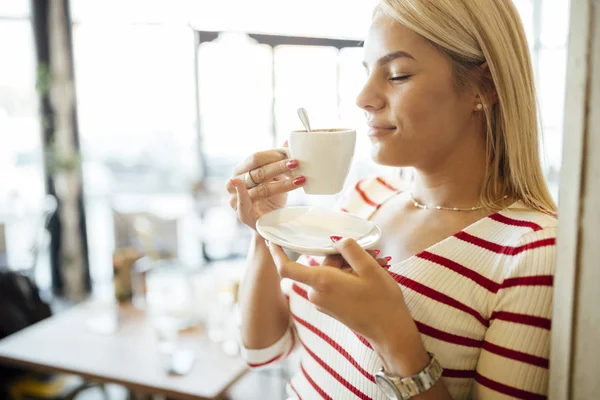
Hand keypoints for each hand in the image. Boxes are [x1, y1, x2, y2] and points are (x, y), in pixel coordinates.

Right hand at [226, 144, 305, 229]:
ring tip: (300, 179)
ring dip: (283, 184)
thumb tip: (288, 141)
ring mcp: (236, 197)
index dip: (274, 155)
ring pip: (262, 188)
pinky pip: (244, 203)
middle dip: (280, 167)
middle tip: (297, 163)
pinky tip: (252, 187)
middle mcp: (235, 180)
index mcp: (242, 169)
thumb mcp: (275, 176)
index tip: (292, 153)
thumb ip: (277, 160)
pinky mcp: (241, 213)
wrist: (268, 221)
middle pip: (259, 171)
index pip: (256, 158)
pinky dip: (245, 194)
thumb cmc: (270, 196)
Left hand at [266, 238, 413, 346]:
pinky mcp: (331, 307)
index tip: (271, 240)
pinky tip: (368, 279)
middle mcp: (317, 294)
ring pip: (329, 273)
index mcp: (322, 282)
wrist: (390, 333)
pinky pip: (333, 284)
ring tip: (374, 269)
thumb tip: (336, 240)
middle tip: (369, 257)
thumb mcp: (370, 268)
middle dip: (341, 257)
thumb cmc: (381, 301)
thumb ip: (350, 249)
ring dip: (349, 267)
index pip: (287, 268)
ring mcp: (323, 303)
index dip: (276, 253)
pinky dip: (348, 278)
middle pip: (320, 264)